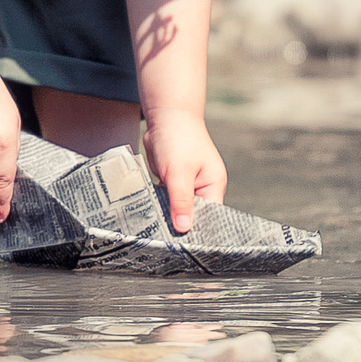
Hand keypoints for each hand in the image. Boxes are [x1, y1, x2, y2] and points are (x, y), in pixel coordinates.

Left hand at [142, 113, 225, 234]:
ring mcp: (186, 186)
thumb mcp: (179, 173)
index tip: (181, 246)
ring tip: (154, 234)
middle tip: (164, 244)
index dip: (196, 231)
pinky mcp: (171, 182)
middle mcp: (202, 188)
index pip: (209, 217)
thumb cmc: (179, 138)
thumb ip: (181, 201)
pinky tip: (148, 216)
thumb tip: (184, 228)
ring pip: (176, 209)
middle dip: (179, 226)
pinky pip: (165, 200)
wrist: (166, 115)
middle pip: (192, 215)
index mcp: (213, 186)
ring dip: (166, 216)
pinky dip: (158, 205)